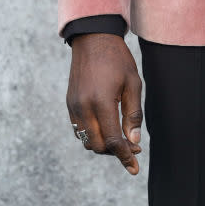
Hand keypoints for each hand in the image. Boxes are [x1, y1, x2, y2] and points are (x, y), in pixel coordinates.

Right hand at [66, 34, 142, 174]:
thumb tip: (133, 141)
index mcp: (101, 102)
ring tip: (121, 139)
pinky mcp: (69, 103)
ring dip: (103, 145)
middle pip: (97, 146)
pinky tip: (106, 128)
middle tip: (133, 147)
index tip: (134, 167)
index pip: (112, 140)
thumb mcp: (133, 83)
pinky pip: (79, 129)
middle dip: (115, 152)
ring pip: (86, 140)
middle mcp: (83, 107)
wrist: (93, 38)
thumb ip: (133, 114)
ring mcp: (74, 106)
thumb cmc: (117, 59)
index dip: (124, 156)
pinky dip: (92, 135)